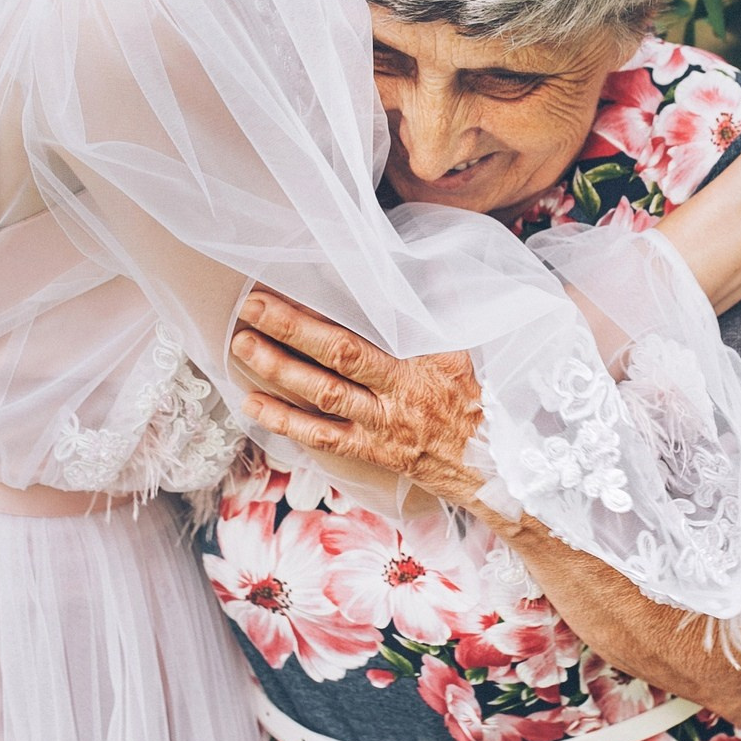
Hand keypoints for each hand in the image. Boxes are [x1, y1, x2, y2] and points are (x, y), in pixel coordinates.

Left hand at [230, 288, 485, 507]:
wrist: (498, 468)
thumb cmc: (480, 404)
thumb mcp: (466, 351)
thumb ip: (439, 311)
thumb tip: (416, 273)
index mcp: (430, 357)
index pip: (377, 323)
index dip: (337, 304)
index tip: (301, 280)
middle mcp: (404, 389)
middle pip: (341, 353)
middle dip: (293, 328)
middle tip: (254, 307)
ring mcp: (386, 424)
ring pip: (325, 393)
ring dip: (280, 369)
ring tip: (242, 344)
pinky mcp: (375, 452)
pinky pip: (324, 436)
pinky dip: (285, 420)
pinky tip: (253, 403)